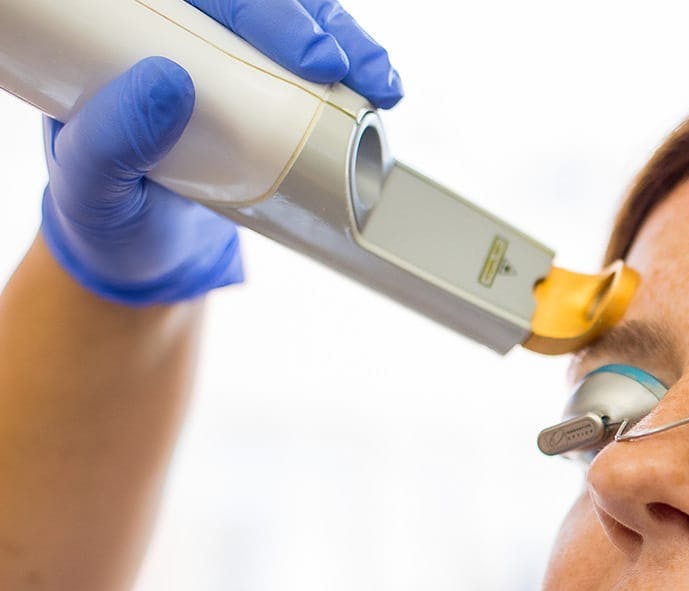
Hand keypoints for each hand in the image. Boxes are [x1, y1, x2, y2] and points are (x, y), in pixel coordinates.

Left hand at [38, 0, 405, 305]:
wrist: (140, 253)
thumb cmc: (104, 217)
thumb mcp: (90, 188)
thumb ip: (112, 141)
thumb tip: (169, 79)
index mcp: (127, 34)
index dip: (260, 9)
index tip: (307, 54)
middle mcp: (180, 33)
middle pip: (257, 3)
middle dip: (316, 23)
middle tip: (345, 66)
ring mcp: (228, 60)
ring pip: (298, 23)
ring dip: (349, 41)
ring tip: (381, 82)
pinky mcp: (265, 90)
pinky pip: (315, 66)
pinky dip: (356, 72)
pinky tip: (382, 87)